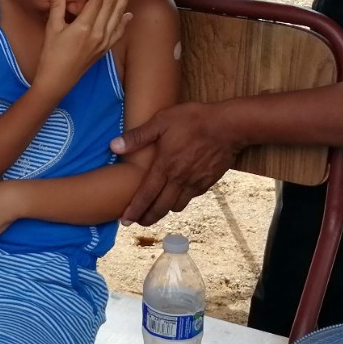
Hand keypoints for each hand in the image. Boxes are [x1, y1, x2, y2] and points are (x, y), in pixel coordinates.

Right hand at [35, 0, 132, 96]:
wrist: (57, 80)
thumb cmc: (51, 55)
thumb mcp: (52, 28)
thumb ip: (57, 6)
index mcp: (83, 26)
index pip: (97, 1)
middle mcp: (97, 33)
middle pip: (111, 6)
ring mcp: (103, 42)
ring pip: (118, 16)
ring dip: (125, 0)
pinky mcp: (104, 49)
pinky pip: (118, 32)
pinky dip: (124, 22)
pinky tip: (129, 14)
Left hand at [110, 102, 239, 224]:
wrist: (229, 126)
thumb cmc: (193, 120)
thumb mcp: (161, 121)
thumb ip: (137, 136)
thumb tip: (113, 145)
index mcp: (165, 166)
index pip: (145, 195)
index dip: (134, 210)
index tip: (124, 221)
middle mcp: (179, 179)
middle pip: (160, 207)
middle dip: (147, 218)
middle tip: (138, 223)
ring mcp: (195, 182)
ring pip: (177, 206)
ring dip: (165, 211)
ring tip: (156, 211)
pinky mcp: (208, 182)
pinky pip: (191, 198)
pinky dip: (181, 201)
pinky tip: (177, 197)